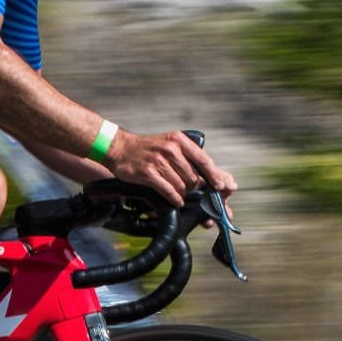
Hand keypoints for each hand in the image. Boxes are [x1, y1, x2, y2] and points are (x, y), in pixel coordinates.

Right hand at [106, 129, 236, 206]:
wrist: (120, 148)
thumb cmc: (149, 149)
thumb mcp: (170, 144)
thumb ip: (190, 157)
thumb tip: (213, 176)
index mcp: (179, 141)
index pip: (204, 160)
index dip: (214, 175)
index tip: (222, 186)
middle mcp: (171, 149)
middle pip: (193, 177)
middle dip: (193, 187)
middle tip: (190, 191)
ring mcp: (159, 161)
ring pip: (182, 186)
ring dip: (182, 194)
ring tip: (178, 194)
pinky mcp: (148, 174)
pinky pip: (169, 191)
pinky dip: (174, 198)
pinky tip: (175, 200)